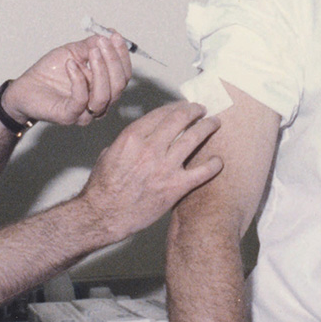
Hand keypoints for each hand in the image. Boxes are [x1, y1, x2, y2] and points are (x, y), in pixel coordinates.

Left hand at [1, 34, 131, 126]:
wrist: (25, 87)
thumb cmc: (50, 71)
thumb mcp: (74, 51)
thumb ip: (93, 44)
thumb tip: (109, 32)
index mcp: (105, 87)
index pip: (124, 74)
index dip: (122, 55)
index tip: (115, 36)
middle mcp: (100, 102)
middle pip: (119, 85)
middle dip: (113, 61)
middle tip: (103, 43)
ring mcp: (86, 112)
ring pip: (105, 95)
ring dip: (100, 70)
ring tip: (91, 51)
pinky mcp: (70, 116)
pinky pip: (81, 100)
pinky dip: (78, 79)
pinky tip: (70, 64)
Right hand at [78, 101, 221, 240]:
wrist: (103, 215)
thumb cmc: (103, 187)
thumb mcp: (109, 153)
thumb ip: (128, 141)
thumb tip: (142, 135)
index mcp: (132, 137)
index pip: (162, 113)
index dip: (176, 107)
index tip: (183, 106)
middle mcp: (150, 148)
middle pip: (180, 119)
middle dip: (194, 111)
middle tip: (202, 110)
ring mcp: (165, 167)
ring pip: (194, 138)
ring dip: (207, 127)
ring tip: (214, 123)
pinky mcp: (175, 187)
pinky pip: (202, 172)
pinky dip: (213, 165)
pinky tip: (218, 161)